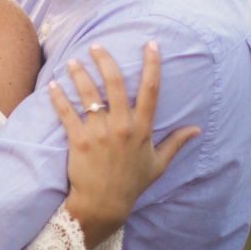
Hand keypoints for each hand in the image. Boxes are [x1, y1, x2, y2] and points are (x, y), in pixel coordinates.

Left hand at [49, 41, 199, 247]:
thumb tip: (197, 129)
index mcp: (143, 129)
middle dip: (105, 60)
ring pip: (89, 94)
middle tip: (96, 46)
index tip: (150, 44)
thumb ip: (176, 143)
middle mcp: (123, 126)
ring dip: (79, 74)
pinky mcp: (79, 140)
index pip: (151, 90)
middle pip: (116, 83)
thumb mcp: (158, 164)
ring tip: (72, 62)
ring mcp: (100, 132)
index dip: (152, 64)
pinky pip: (67, 112)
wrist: (104, 205)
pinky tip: (53, 86)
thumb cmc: (132, 184)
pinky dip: (59, 97)